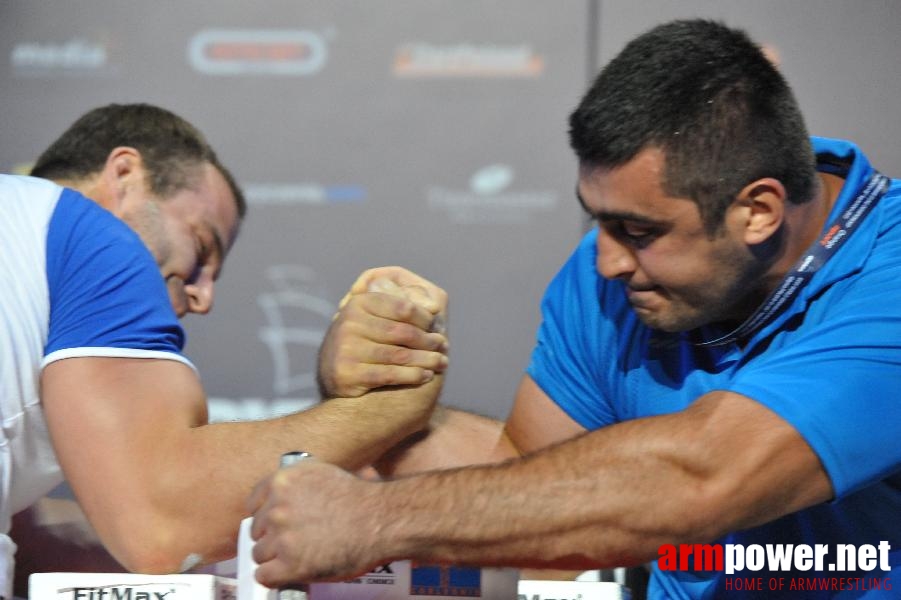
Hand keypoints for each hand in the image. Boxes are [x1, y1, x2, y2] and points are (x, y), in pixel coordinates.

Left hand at [248, 459, 385, 585]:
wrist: (380, 520)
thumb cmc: (359, 498)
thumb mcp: (323, 473)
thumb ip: (297, 483)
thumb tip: (282, 497)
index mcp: (282, 481)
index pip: (253, 504)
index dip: (266, 516)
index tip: (276, 524)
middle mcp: (277, 507)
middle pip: (256, 530)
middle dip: (273, 537)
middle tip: (295, 541)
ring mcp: (282, 537)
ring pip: (259, 554)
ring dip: (275, 558)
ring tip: (298, 556)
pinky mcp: (290, 565)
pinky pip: (264, 576)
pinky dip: (275, 577)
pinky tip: (290, 573)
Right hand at [318, 267, 448, 398]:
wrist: (334, 377)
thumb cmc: (364, 344)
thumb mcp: (374, 318)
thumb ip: (398, 307)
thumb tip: (436, 304)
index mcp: (359, 303)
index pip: (404, 307)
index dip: (425, 318)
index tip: (437, 326)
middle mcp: (350, 322)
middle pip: (404, 332)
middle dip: (429, 340)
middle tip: (444, 346)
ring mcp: (347, 348)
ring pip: (401, 354)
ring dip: (428, 359)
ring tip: (442, 362)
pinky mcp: (347, 373)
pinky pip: (391, 374)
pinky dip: (414, 375)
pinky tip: (427, 376)